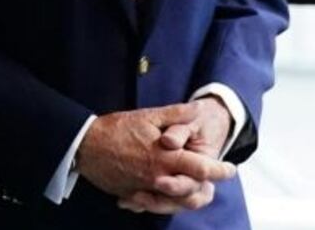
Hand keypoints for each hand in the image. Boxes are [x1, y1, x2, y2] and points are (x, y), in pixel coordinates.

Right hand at [75, 104, 234, 213]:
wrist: (84, 146)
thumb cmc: (116, 129)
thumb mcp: (147, 116)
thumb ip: (176, 114)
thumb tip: (198, 109)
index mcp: (165, 158)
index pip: (201, 169)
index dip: (220, 170)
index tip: (230, 169)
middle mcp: (157, 178)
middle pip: (192, 193)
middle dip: (206, 189)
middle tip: (212, 182)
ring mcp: (144, 189)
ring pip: (175, 204)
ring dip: (187, 198)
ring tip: (193, 188)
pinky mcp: (132, 195)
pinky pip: (153, 205)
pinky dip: (163, 202)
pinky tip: (165, 194)